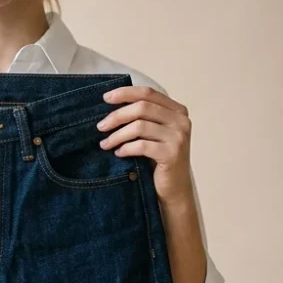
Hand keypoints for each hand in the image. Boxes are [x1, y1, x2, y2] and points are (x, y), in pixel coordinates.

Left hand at [98, 86, 192, 202]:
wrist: (174, 189)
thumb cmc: (159, 160)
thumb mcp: (154, 133)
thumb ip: (143, 116)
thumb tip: (112, 102)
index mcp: (178, 111)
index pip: (149, 93)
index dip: (125, 93)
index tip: (106, 98)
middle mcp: (181, 121)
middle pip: (142, 107)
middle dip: (117, 116)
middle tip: (100, 126)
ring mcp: (179, 137)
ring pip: (139, 126)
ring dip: (117, 135)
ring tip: (105, 144)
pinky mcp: (172, 154)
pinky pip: (141, 145)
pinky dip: (126, 149)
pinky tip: (119, 153)